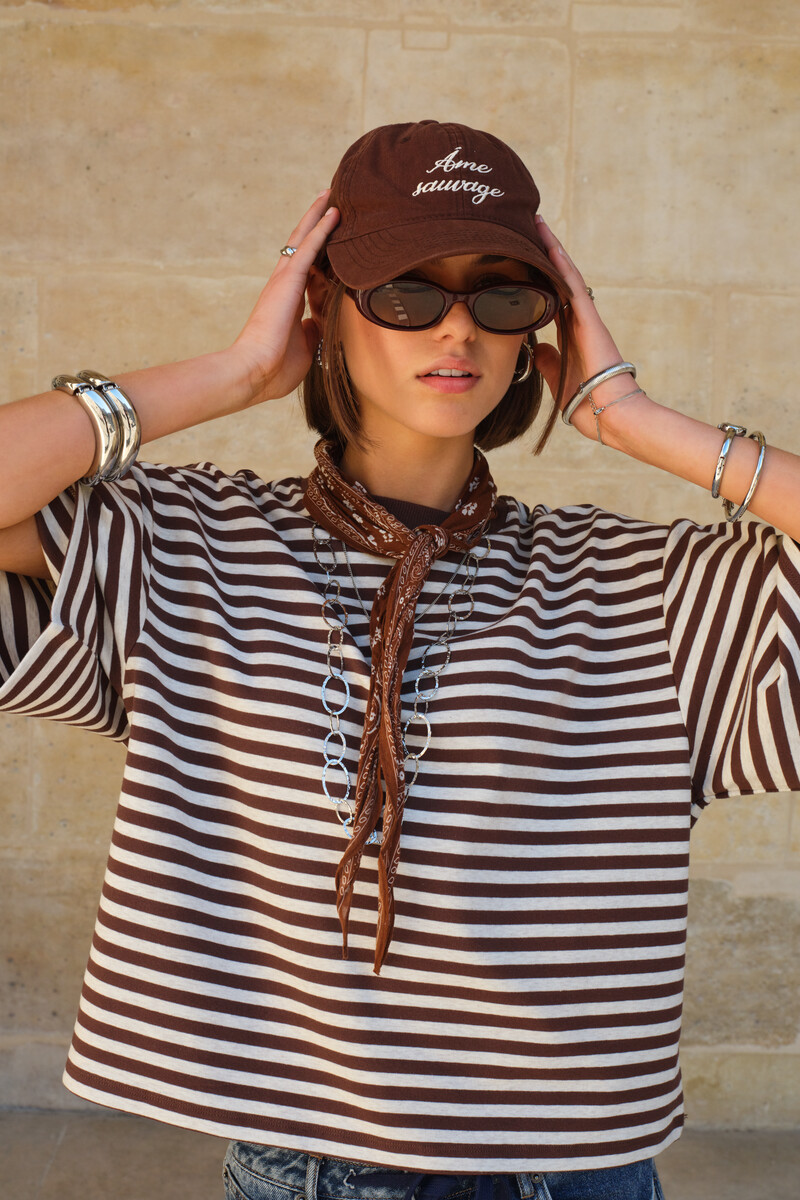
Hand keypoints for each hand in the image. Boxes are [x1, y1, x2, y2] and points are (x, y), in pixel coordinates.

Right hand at [230, 191, 339, 405]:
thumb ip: (312, 332)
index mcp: (288, 303)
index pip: (308, 272)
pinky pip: (309, 247)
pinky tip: (334, 212)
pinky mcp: (288, 280)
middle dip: (316, 224)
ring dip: (319, 216)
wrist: (255, 372)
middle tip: (329, 202)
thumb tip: (319, 324)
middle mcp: (284, 286)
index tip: (333, 242)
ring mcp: (285, 281)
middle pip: (303, 246)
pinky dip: (322, 228)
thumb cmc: (275, 369)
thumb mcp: (304, 348)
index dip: (320, 256)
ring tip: (332, 195)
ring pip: (305, 239)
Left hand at [531, 216, 635, 440]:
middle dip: (544, 254)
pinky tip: (550, 244)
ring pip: (565, 275)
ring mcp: (585, 319)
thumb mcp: (558, 381)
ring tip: (535, 222)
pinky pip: (573, 287)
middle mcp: (578, 323)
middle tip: (526, 227)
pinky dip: (561, 265)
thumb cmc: (588, 406)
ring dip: (551, 249)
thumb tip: (535, 348)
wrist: (610, 415)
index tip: (521, 260)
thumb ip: (547, 363)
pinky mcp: (589, 320)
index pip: (550, 299)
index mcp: (570, 337)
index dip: (537, 279)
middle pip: (557, 279)